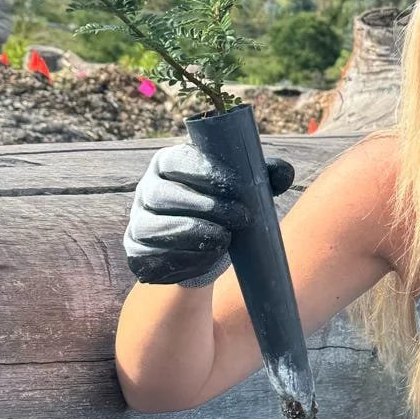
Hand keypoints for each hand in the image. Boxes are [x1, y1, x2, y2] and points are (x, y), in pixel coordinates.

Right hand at [124, 144, 294, 286]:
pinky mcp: (136, 253)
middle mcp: (146, 191)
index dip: (202, 170)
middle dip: (205, 205)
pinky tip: (207, 258)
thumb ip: (263, 177)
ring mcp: (137, 222)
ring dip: (193, 233)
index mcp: (167, 166)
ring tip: (226, 239)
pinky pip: (152, 256)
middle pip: (164, 194)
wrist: (203, 253)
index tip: (233, 184)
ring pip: (154, 226)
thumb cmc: (224, 211)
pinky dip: (182, 258)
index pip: (175, 160)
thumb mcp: (245, 191)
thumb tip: (284, 174)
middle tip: (241, 217)